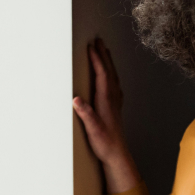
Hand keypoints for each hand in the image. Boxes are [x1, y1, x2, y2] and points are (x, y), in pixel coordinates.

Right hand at [72, 38, 140, 192]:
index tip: (91, 47)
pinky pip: (114, 84)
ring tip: (104, 51)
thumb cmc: (104, 142)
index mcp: (106, 100)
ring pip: (113, 76)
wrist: (117, 154)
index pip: (102, 74)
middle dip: (103, 55)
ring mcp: (115, 102)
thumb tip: (76, 99)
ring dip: (108, 62)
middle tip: (98, 40)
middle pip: (109, 71)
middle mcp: (113, 98)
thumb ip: (86, 114)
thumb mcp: (92, 129)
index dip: (97, 60)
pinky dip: (111, 74)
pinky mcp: (115, 107)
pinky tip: (110, 75)